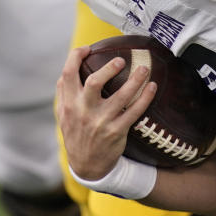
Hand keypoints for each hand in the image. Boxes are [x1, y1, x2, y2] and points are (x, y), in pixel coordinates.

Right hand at [55, 47, 156, 179]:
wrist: (87, 166)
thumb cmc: (76, 134)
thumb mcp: (63, 116)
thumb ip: (63, 94)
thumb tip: (67, 71)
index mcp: (69, 104)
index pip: (68, 74)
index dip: (75, 57)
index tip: (86, 49)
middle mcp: (83, 111)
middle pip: (94, 83)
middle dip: (109, 68)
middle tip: (121, 60)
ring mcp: (101, 122)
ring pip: (121, 96)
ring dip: (135, 80)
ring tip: (144, 69)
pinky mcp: (117, 132)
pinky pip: (134, 112)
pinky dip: (145, 98)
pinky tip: (152, 87)